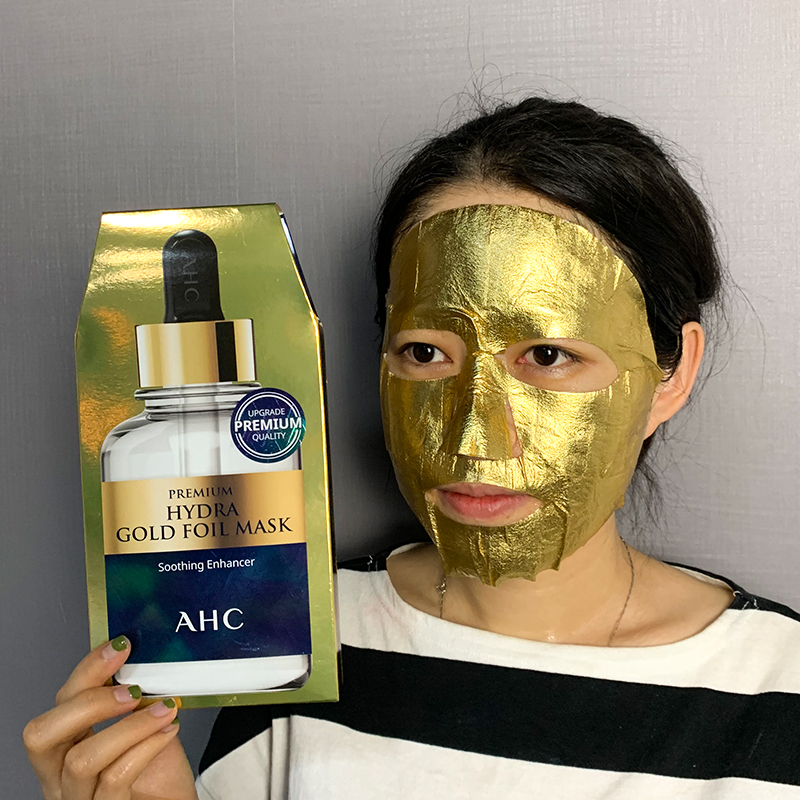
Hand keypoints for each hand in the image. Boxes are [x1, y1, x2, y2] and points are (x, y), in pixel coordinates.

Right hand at [23, 636, 196, 798]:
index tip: (121, 647)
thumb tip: (142, 654)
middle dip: (89, 703)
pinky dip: (147, 747)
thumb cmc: (159, 771)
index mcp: (66, 746)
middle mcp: (60, 777)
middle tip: (132, 690)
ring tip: (165, 709)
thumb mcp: (142, 725)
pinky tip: (169, 730)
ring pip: (81, 760)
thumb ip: (132, 697)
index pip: (59, 703)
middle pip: (41, 735)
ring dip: (129, 726)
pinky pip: (115, 780)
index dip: (86, 671)